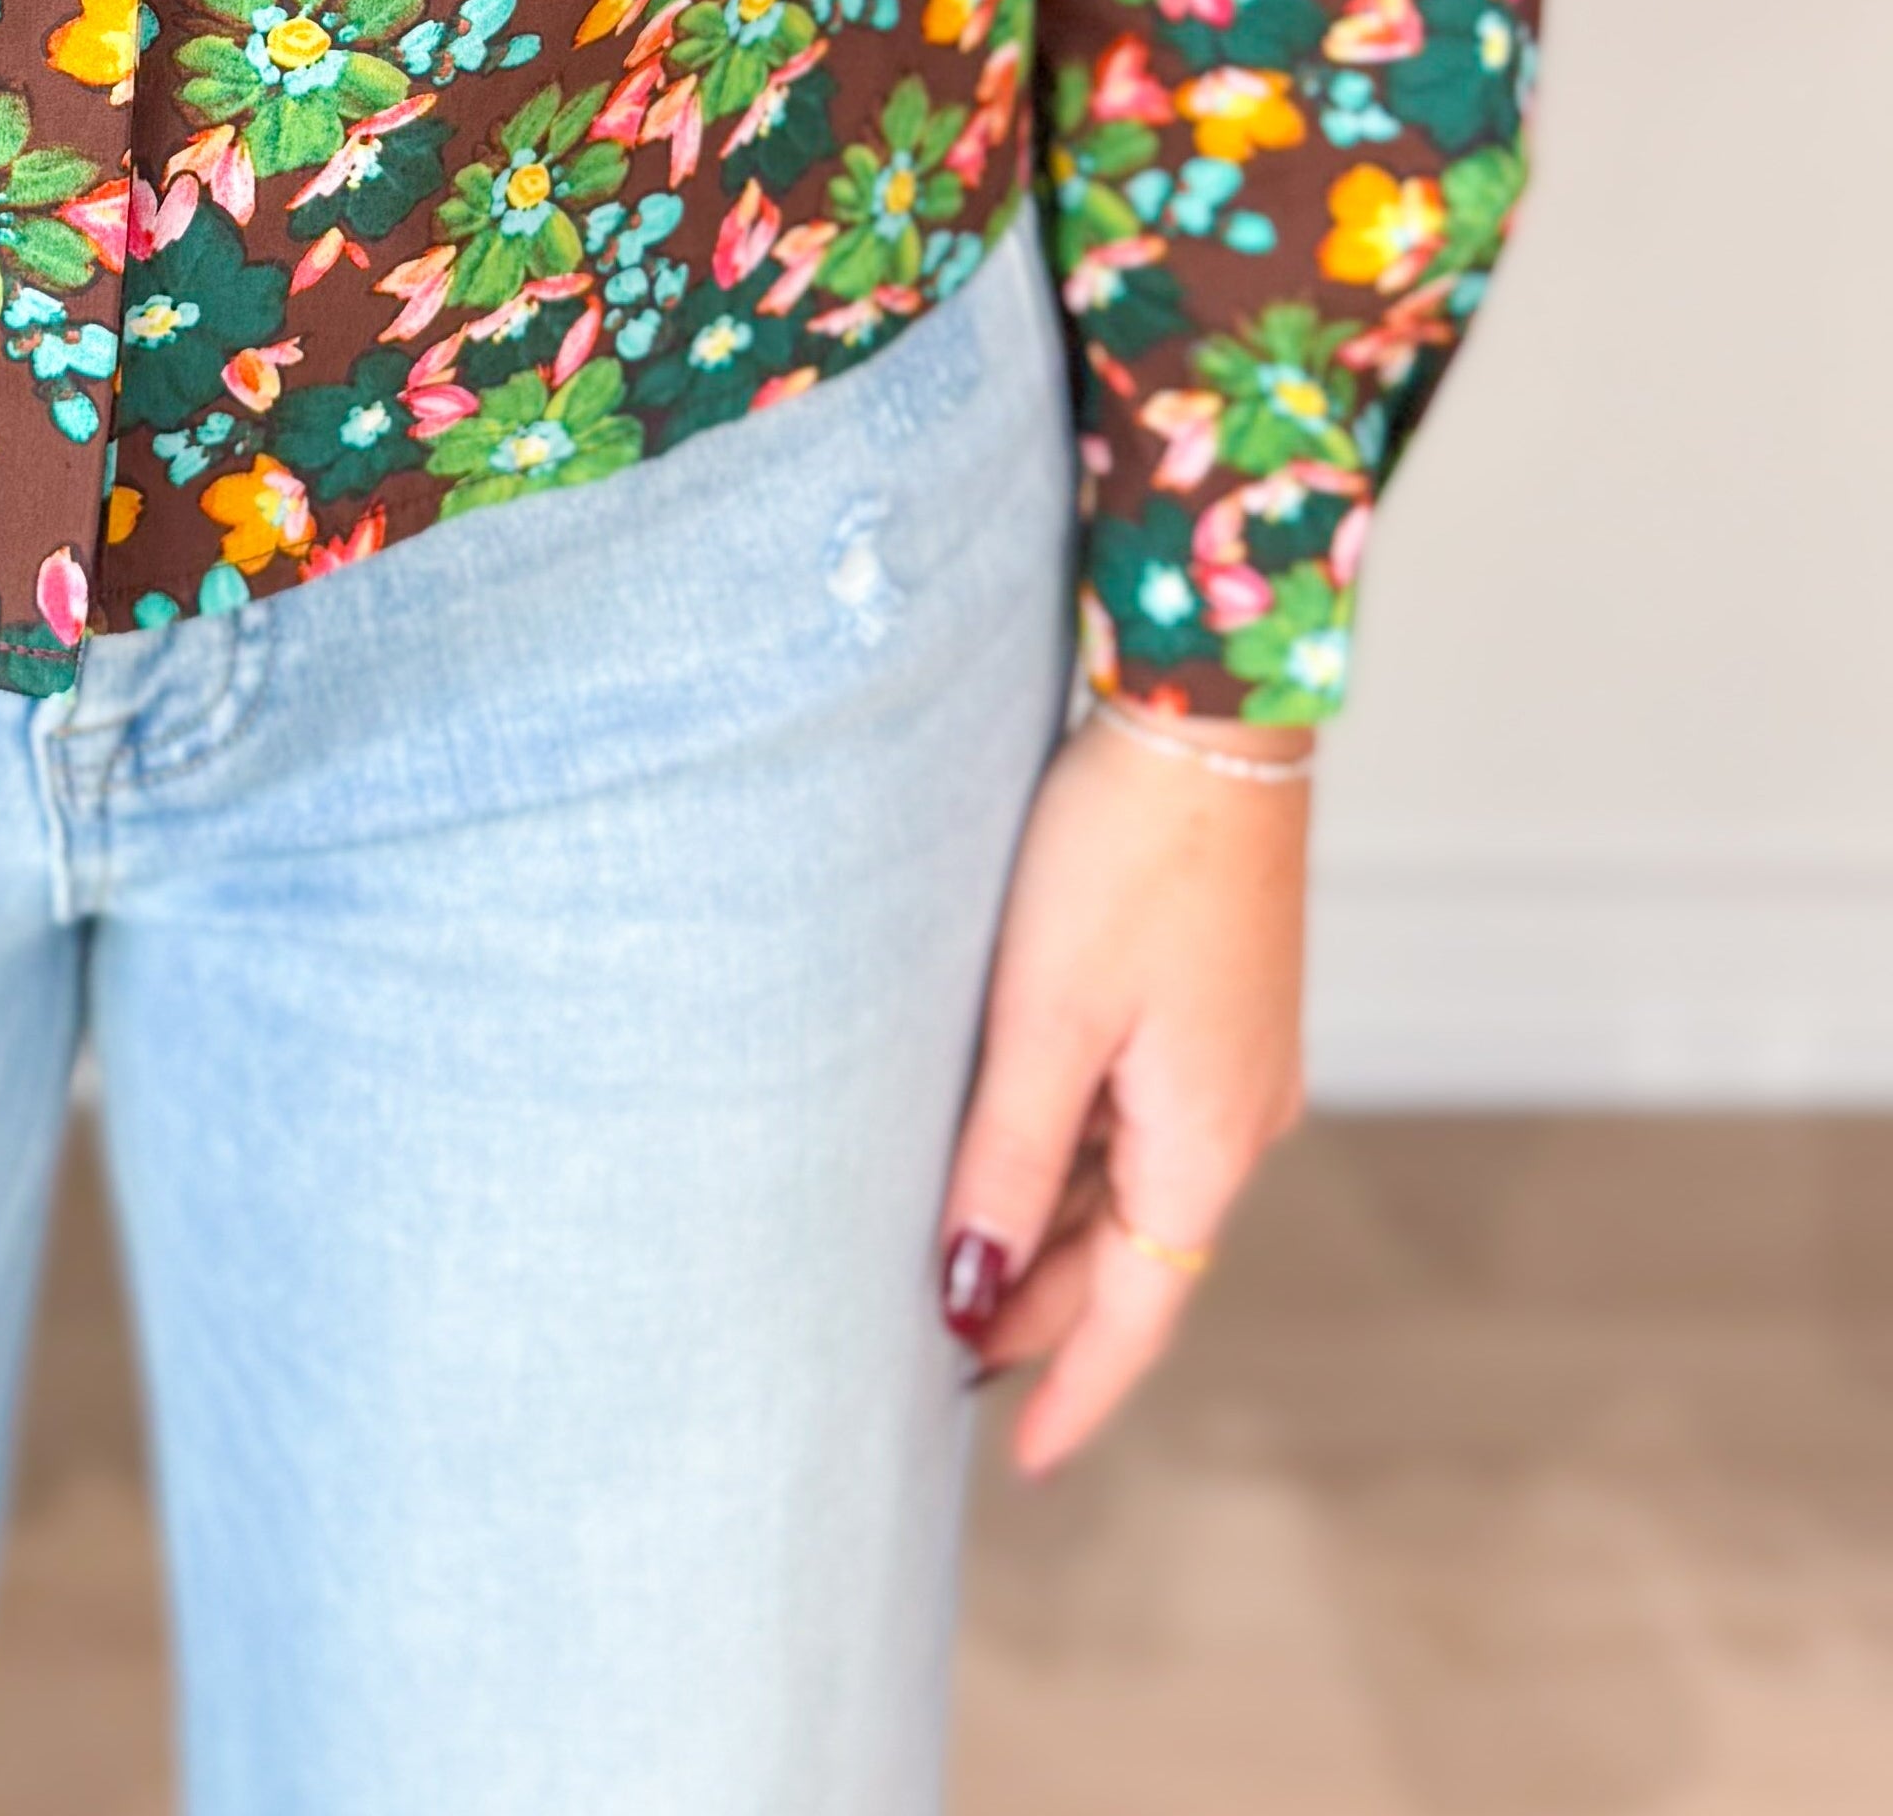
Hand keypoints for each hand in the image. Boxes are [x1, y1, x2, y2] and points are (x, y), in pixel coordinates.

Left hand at [937, 706, 1310, 1473]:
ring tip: (958, 1252)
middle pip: (1131, 1254)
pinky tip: (1011, 1143)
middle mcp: (1235, 1119)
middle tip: (941, 1342)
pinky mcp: (1213, 1003)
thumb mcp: (1045, 1017)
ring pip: (1131, 1185)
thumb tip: (974, 1285)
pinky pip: (1140, 1119)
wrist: (1213, 721)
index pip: (1137, 1315)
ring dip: (1054, 1227)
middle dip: (1044, 1307)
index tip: (1018, 1457)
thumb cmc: (1127, 856)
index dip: (1073, 1388)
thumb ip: (1007, 1158)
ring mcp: (1230, 1061)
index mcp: (1204, 1144)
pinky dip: (1076, 1154)